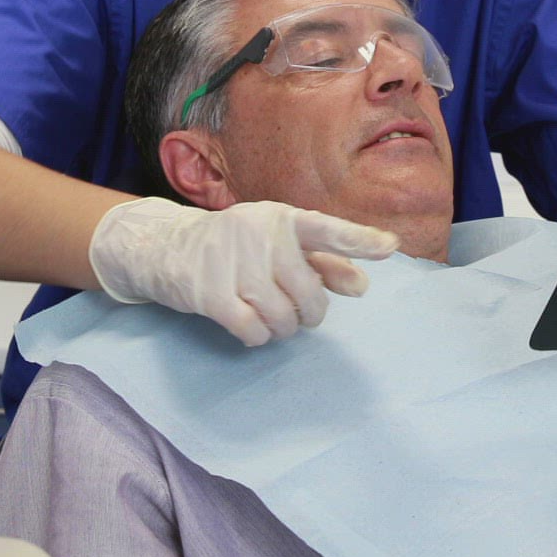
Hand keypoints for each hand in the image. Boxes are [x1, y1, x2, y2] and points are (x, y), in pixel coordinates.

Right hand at [88, 197, 398, 344]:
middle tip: (297, 311)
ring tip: (268, 316)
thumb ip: (322, 263)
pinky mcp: (210, 294)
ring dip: (281, 328)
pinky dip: (257, 337)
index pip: (326, 230)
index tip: (390, 247)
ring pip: (282, 318)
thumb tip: (361, 285)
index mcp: (281, 219)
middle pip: (308, 295)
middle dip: (309, 313)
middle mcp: (259, 236)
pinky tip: (249, 326)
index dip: (358, 240)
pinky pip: (254, 331)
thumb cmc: (235, 246)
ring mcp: (233, 265)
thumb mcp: (277, 243)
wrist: (166, 247)